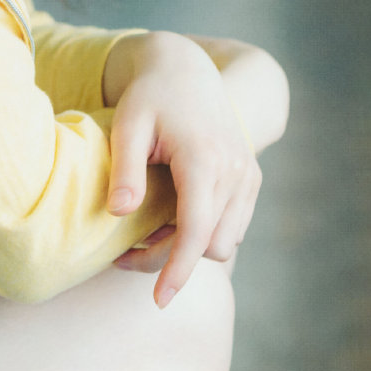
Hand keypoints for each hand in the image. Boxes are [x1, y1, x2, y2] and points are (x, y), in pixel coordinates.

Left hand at [100, 31, 262, 307]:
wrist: (186, 71)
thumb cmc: (149, 97)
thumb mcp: (127, 125)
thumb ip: (125, 169)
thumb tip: (119, 214)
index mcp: (204, 158)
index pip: (196, 231)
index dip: (178, 269)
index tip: (159, 300)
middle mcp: (235, 170)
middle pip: (210, 245)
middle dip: (171, 259)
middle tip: (123, 253)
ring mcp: (248, 176)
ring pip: (224, 241)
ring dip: (188, 250)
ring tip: (141, 237)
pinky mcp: (250, 180)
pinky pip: (232, 227)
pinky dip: (203, 234)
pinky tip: (167, 222)